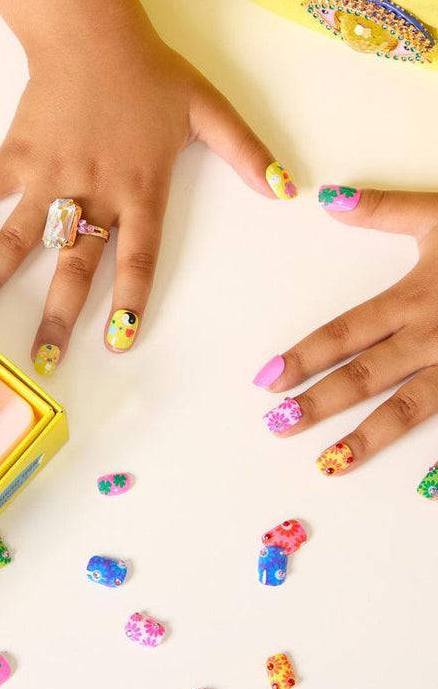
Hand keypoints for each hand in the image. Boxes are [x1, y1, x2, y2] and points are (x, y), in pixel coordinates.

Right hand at [0, 24, 286, 374]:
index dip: (127, 299)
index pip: (137, 255)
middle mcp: (93, 191)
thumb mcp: (208, 108)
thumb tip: (287, 189)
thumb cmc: (149, 71)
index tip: (115, 341)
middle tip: (40, 361)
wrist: (92, 29)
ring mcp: (50, 175)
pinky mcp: (18, 155)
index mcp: (140, 188)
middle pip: (74, 264)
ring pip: (22, 236)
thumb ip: (246, 151)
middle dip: (57, 315)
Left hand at [256, 185, 437, 490]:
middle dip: (320, 403)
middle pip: (366, 376)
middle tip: (278, 426)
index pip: (345, 334)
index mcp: (415, 299)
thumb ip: (384, 210)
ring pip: (411, 409)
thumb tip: (328, 200)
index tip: (267, 379)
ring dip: (367, 438)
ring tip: (329, 463)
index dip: (303, 356)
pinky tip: (423, 488)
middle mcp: (434, 338)